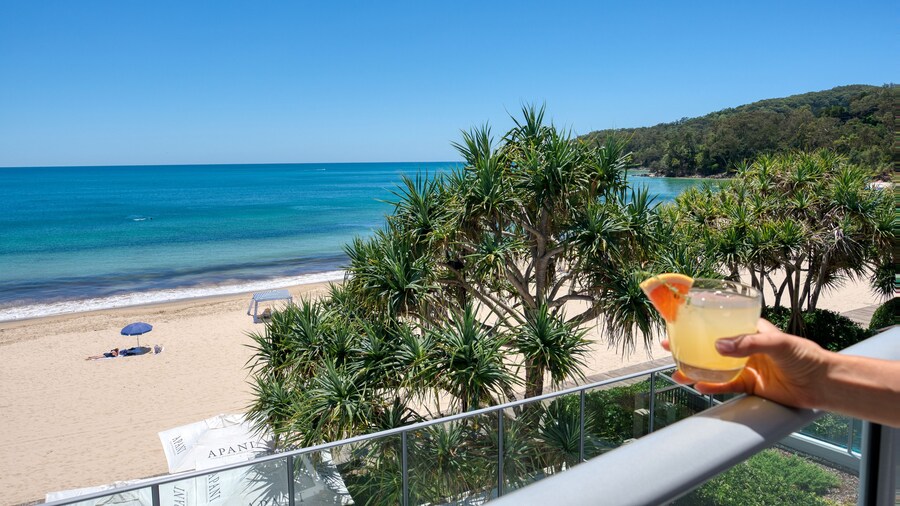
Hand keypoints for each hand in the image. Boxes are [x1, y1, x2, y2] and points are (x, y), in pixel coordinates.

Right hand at [662, 319, 829, 409]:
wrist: (822, 384)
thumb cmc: (806, 356)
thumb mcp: (778, 342)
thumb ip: (748, 343)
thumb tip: (718, 346)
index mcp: (751, 330)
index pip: (721, 321)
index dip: (700, 321)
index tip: (681, 321)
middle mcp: (746, 347)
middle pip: (711, 344)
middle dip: (690, 345)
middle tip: (670, 346)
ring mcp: (747, 367)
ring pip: (714, 367)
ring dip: (696, 369)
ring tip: (677, 371)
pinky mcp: (751, 385)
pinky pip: (726, 386)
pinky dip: (712, 386)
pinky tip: (699, 386)